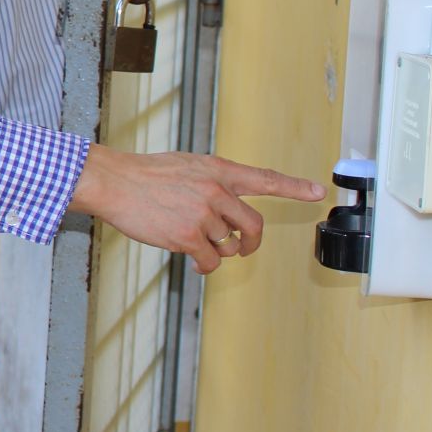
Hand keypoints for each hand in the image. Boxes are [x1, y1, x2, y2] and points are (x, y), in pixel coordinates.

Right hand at [68, 144, 325, 273]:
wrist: (113, 182)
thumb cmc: (143, 175)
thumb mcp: (186, 166)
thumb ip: (211, 183)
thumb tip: (227, 212)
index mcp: (217, 170)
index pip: (265, 179)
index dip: (294, 187)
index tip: (319, 192)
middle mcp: (217, 191)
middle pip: (254, 226)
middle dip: (250, 243)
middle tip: (241, 249)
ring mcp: (204, 214)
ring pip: (226, 245)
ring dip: (212, 248)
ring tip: (188, 237)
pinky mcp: (188, 237)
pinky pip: (209, 261)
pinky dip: (203, 264)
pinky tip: (189, 256)